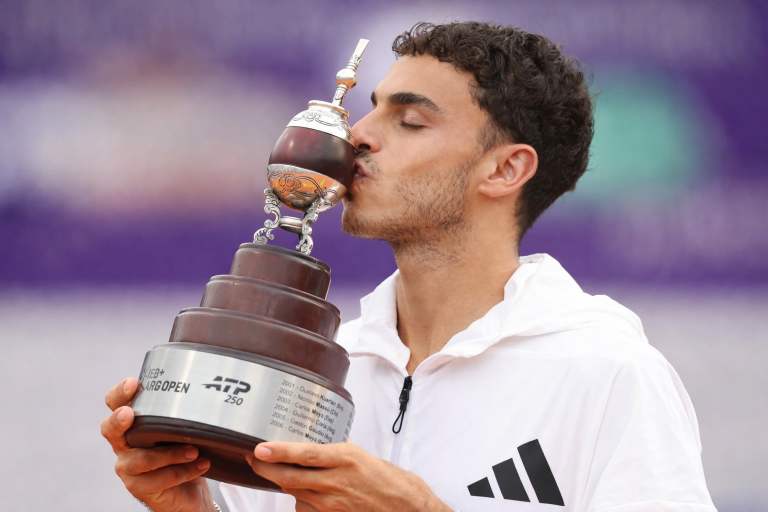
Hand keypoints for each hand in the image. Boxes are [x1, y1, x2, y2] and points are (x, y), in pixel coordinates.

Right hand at [101, 378, 215, 511]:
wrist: (187, 489)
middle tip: (129, 414)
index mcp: (131, 424)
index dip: (119, 394)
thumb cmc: (182, 450)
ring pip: (142, 459)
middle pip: (110, 430)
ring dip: (170, 454)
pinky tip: (201, 465)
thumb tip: (208, 390)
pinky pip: (159, 480)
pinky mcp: (138, 488)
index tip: (132, 383)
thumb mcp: (182, 428)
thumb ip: (184, 413)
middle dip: (119, 420)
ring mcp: (128, 468)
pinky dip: (183, 472)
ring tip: (194, 451)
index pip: (115, 404)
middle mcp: (124, 445)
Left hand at [246, 441, 450, 511]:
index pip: (304, 455)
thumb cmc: (393, 483)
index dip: (279, 452)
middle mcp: (337, 482)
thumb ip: (342, 453)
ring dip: (283, 483)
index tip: (259, 448)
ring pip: (294, 494)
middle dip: (266, 469)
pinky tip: (304, 494)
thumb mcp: (367, 458)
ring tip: (277, 472)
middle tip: (253, 459)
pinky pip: (306, 509)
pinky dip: (300, 500)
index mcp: (347, 459)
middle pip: (290, 477)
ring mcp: (333, 504)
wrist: (409, 511)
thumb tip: (322, 444)